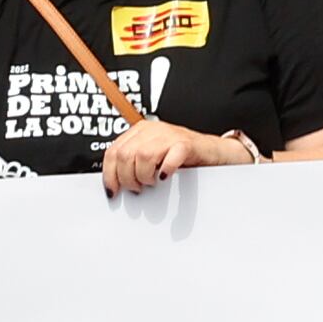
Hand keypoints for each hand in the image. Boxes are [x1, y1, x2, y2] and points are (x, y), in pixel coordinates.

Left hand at [102, 117, 257, 196]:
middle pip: (125, 155)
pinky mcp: (186, 143)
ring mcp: (170, 135)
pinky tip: (165, 176)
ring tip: (152, 182)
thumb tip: (114, 184)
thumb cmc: (182, 158)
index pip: (113, 151)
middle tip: (138, 188)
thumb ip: (133, 164)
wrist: (213, 153)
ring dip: (144, 176)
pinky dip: (165, 170)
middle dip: (127, 178)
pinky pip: (170, 156)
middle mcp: (152, 130)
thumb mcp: (152, 158)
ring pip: (142, 156)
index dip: (109, 174)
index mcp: (140, 131)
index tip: (112, 190)